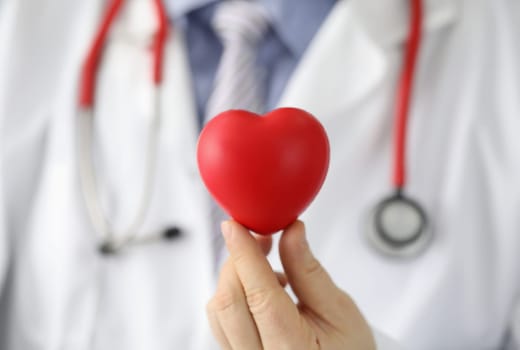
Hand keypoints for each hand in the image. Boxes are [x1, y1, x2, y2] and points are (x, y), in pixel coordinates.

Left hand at [207, 220, 375, 348]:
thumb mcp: (339, 311)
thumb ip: (309, 271)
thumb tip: (291, 232)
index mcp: (291, 348)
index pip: (259, 295)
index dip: (244, 255)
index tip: (236, 226)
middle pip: (229, 301)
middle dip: (239, 261)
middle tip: (262, 239)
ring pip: (218, 311)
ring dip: (235, 279)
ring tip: (271, 272)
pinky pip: (220, 322)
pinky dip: (235, 296)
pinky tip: (261, 292)